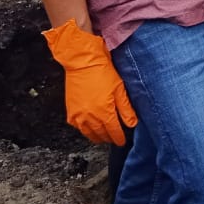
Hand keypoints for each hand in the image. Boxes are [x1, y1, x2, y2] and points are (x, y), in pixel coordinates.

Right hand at [42, 19, 137, 145]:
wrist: (82, 62)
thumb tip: (132, 123)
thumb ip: (126, 109)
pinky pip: (77, 127)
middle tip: (114, 138)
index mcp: (104, 112)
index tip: (122, 141)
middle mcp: (90, 117)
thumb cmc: (102, 72)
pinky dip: (84, 129)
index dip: (119, 138)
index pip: (114, 132)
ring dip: (97, 136)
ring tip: (103, 136)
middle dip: (109, 138)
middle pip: (101, 135)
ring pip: (88, 134)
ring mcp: (78, 116)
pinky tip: (89, 127)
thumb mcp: (119, 89)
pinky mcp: (70, 112)